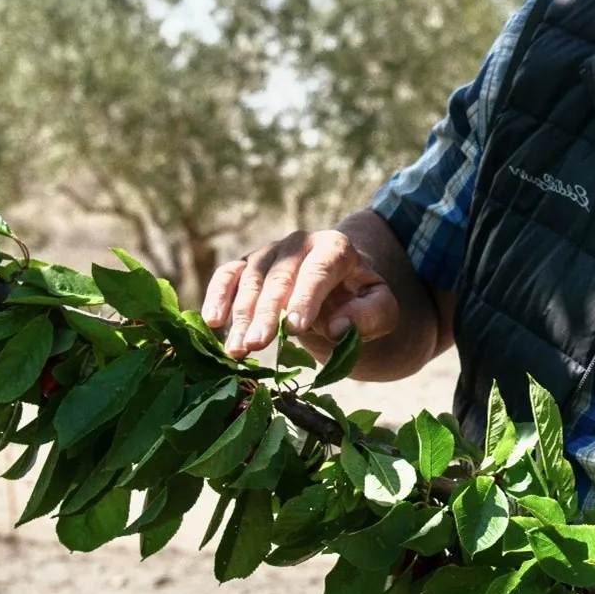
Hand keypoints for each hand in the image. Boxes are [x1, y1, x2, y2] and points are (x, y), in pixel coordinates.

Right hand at [202, 229, 397, 359]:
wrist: (341, 290)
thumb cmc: (362, 301)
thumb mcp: (382, 310)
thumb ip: (370, 316)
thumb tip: (339, 327)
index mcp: (336, 248)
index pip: (319, 270)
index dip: (306, 298)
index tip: (296, 328)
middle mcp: (299, 243)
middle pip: (280, 276)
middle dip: (267, 312)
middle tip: (257, 345)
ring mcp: (271, 252)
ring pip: (251, 280)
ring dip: (240, 316)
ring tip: (236, 350)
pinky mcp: (248, 265)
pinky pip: (227, 276)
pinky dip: (217, 296)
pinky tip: (212, 322)